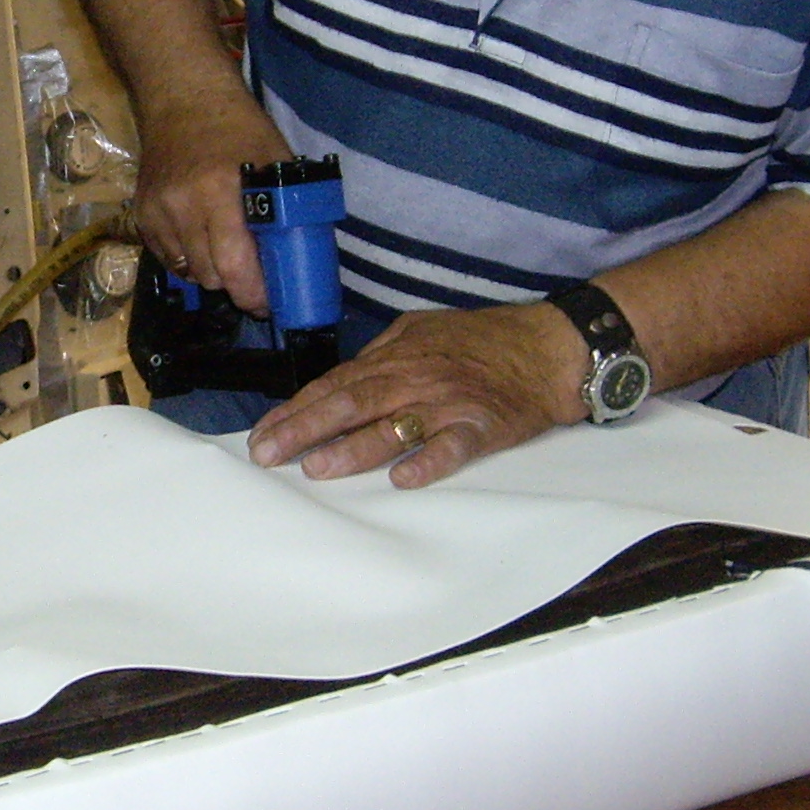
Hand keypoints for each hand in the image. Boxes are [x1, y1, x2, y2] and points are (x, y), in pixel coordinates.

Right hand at [133, 93, 295, 315]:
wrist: (183, 98)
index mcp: (222, 192)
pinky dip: (188, 258)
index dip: (254, 294)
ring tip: (227, 251)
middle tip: (253, 274)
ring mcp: (158, 212)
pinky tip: (202, 237)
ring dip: (211, 271)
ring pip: (189, 273)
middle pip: (211, 277)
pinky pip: (168, 258)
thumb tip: (298, 261)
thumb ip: (286, 210)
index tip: (269, 301)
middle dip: (236, 283)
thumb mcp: (276, 161)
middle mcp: (184, 206)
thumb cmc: (240, 128)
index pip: (235, 267)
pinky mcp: (141, 214)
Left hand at [248, 302, 589, 487]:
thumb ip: (380, 353)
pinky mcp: (483, 426)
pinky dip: (429, 462)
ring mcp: (448, 404)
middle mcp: (415, 379)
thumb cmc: (483, 340)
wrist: (547, 347)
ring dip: (353, 448)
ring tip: (317, 468)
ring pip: (393, 426)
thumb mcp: (422, 329)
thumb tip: (342, 376)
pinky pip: (453, 447)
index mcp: (396, 357)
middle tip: (269, 455)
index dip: (296, 410)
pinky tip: (404, 479)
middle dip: (305, 430)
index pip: (334, 385)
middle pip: (351, 403)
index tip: (263, 434)